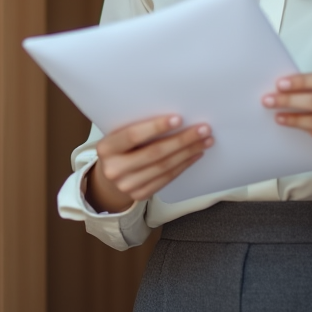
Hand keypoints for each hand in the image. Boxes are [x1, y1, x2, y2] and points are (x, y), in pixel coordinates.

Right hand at [86, 115, 213, 212]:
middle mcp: (114, 169)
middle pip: (154, 153)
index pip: (133, 135)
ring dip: (188, 152)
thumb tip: (175, 117)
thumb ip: (138, 127)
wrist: (110, 175)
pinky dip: (184, 165)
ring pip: (164, 167)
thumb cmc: (119, 147)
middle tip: (203, 129)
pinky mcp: (140, 195)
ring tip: (205, 141)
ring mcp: (127, 185)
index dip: (156, 127)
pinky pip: (167, 178)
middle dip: (182, 140)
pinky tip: (195, 155)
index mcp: (106, 148)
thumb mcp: (119, 135)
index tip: (179, 118)